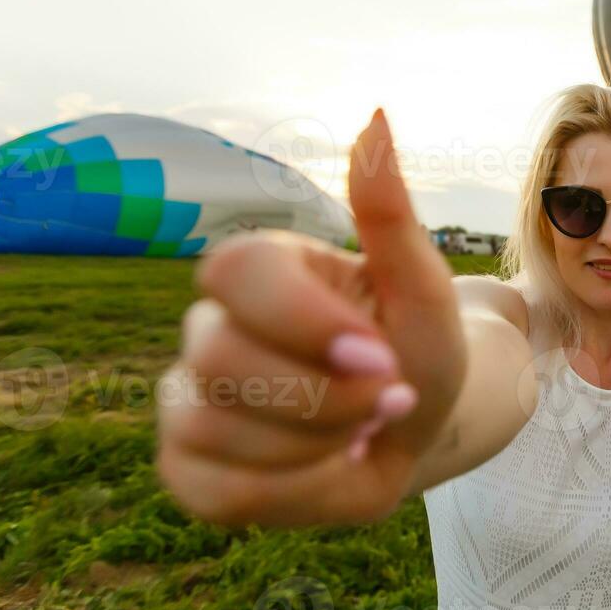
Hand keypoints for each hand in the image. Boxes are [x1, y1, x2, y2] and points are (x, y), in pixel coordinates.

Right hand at [155, 108, 466, 526]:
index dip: (306, 322)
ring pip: (218, 430)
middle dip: (325, 395)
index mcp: (260, 270)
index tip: (380, 353)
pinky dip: (296, 490)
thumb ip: (391, 212)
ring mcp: (187, 401)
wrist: (418, 429)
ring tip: (359, 427)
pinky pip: (219, 492)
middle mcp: (207, 327)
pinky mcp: (187, 469)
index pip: (234, 271)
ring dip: (319, 443)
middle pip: (221, 359)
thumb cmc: (417, 348)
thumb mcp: (423, 289)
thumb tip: (378, 117)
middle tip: (388, 398)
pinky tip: (330, 466)